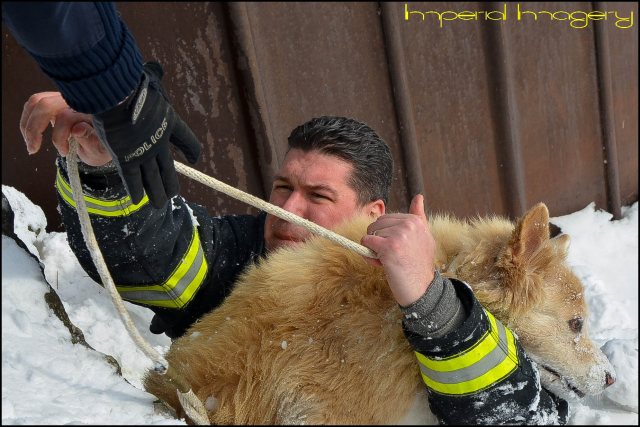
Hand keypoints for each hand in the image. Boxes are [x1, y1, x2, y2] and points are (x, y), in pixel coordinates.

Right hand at [20, 92, 111, 165]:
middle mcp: (76, 101)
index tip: (64, 152)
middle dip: (34, 128)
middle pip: (46, 104)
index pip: (66, 117)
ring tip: (31, 144)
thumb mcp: (102, 149)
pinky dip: (28, 119)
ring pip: (36, 101)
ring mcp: (64, 99)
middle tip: (33, 149)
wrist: (106, 140)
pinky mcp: (55, 101)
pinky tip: (31, 135)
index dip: (59, 137)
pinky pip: (35, 104)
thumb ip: (91, 140)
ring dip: (27, 124)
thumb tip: (77, 129)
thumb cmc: (103, 146)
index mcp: (90, 111)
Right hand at [92, 61, 201, 208]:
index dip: (191, 150)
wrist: (117, 93)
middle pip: (168, 168)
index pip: (186, 140)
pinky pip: (132, 178)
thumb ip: (154, 78)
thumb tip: (155, 68)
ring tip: (160, 205)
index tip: (195, 159)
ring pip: (152, 178)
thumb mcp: (149, 80)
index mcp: (170, 123)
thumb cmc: (132, 84)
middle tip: (172, 195)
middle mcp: (160, 142)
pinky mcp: (126, 158)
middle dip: (170, 184)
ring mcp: (144, 152)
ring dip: (156, 193)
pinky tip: (139, 201)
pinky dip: (136, 190)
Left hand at [361, 194, 435, 306]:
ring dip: (373, 249)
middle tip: (392, 256)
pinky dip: (368, 254)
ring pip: (370, 233)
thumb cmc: (418, 265)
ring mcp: (399, 235)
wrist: (421, 289)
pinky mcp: (388, 247)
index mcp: (416, 221)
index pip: (386, 219)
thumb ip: (419, 216)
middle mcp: (408, 225)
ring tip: (389, 261)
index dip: (386, 235)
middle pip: (376, 224)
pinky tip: (381, 263)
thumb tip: (419, 196)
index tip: (398, 248)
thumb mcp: (424, 237)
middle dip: (378, 239)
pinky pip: (366, 242)